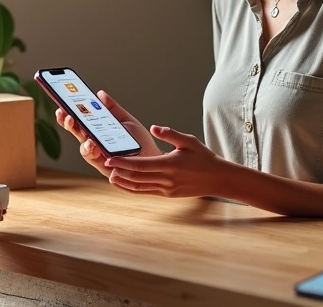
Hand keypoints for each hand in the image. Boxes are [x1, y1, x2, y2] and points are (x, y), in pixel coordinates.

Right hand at [55, 90, 160, 177]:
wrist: (154, 159)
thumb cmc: (139, 141)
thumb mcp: (126, 120)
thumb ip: (113, 109)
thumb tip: (100, 94)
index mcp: (96, 132)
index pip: (78, 123)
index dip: (67, 116)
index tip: (61, 107)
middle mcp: (95, 145)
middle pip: (77, 135)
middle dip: (70, 126)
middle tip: (69, 117)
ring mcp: (101, 158)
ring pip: (86, 152)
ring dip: (84, 145)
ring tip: (88, 139)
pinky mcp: (109, 170)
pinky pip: (99, 164)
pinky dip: (97, 157)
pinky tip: (97, 149)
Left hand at [104, 126, 226, 198]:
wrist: (217, 179)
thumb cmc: (204, 157)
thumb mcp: (189, 141)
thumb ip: (170, 134)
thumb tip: (154, 128)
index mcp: (169, 164)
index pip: (140, 165)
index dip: (123, 163)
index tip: (109, 159)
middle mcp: (166, 179)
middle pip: (136, 177)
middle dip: (118, 171)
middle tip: (104, 164)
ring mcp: (166, 189)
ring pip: (138, 187)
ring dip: (123, 182)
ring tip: (110, 175)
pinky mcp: (167, 194)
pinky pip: (145, 192)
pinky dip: (132, 189)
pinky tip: (124, 184)